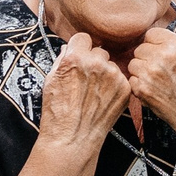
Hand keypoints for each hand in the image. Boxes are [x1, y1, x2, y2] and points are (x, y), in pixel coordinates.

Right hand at [36, 30, 129, 152]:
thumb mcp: (50, 80)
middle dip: (94, 62)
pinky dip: (114, 87)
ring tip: (94, 93)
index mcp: (74, 58)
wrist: (72, 138)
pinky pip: (121, 79)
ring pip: (111, 65)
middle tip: (87, 81)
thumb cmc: (58, 113)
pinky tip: (103, 100)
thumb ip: (62, 59)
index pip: (83, 38)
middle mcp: (95, 63)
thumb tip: (70, 48)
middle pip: (99, 51)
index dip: (81, 48)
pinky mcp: (124, 88)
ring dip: (105, 74)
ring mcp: (112, 76)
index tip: (81, 57)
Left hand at [122, 25, 175, 133]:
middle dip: (147, 57)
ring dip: (141, 71)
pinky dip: (139, 85)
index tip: (157, 50)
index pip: (152, 33)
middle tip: (158, 68)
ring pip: (133, 64)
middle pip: (140, 49)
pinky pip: (132, 81)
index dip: (154, 43)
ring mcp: (151, 73)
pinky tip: (154, 90)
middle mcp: (163, 56)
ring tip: (157, 80)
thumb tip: (167, 44)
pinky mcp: (143, 90)